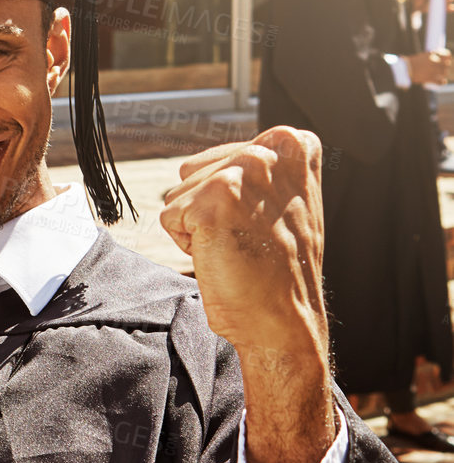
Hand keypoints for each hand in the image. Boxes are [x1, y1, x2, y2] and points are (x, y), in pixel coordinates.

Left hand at [160, 128, 335, 462]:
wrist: (285, 320)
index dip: (228, 200)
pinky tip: (223, 257)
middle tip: (249, 241)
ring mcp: (242, 173)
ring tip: (238, 248)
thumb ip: (257, 171)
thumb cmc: (279, 269)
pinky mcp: (212, 201)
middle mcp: (269, 149)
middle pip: (194, 172)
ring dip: (197, 226)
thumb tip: (203, 161)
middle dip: (209, 210)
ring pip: (179, 194)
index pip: (220, 159)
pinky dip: (186, 244)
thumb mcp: (284, 201)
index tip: (262, 226)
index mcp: (293, 142)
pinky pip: (169, 218)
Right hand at [406, 49, 451, 84]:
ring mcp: (432, 70)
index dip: (448, 57)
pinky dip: (443, 82)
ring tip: (440, 74)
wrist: (405, 69)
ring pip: (445, 72)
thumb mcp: (423, 56)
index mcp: (432, 55)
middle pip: (447, 64)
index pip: (447, 55)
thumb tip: (435, 56)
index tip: (447, 59)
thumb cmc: (412, 62)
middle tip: (442, 67)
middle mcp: (434, 62)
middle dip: (445, 65)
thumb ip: (431, 56)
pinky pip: (440, 81)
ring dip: (444, 73)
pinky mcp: (429, 78)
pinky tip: (443, 81)